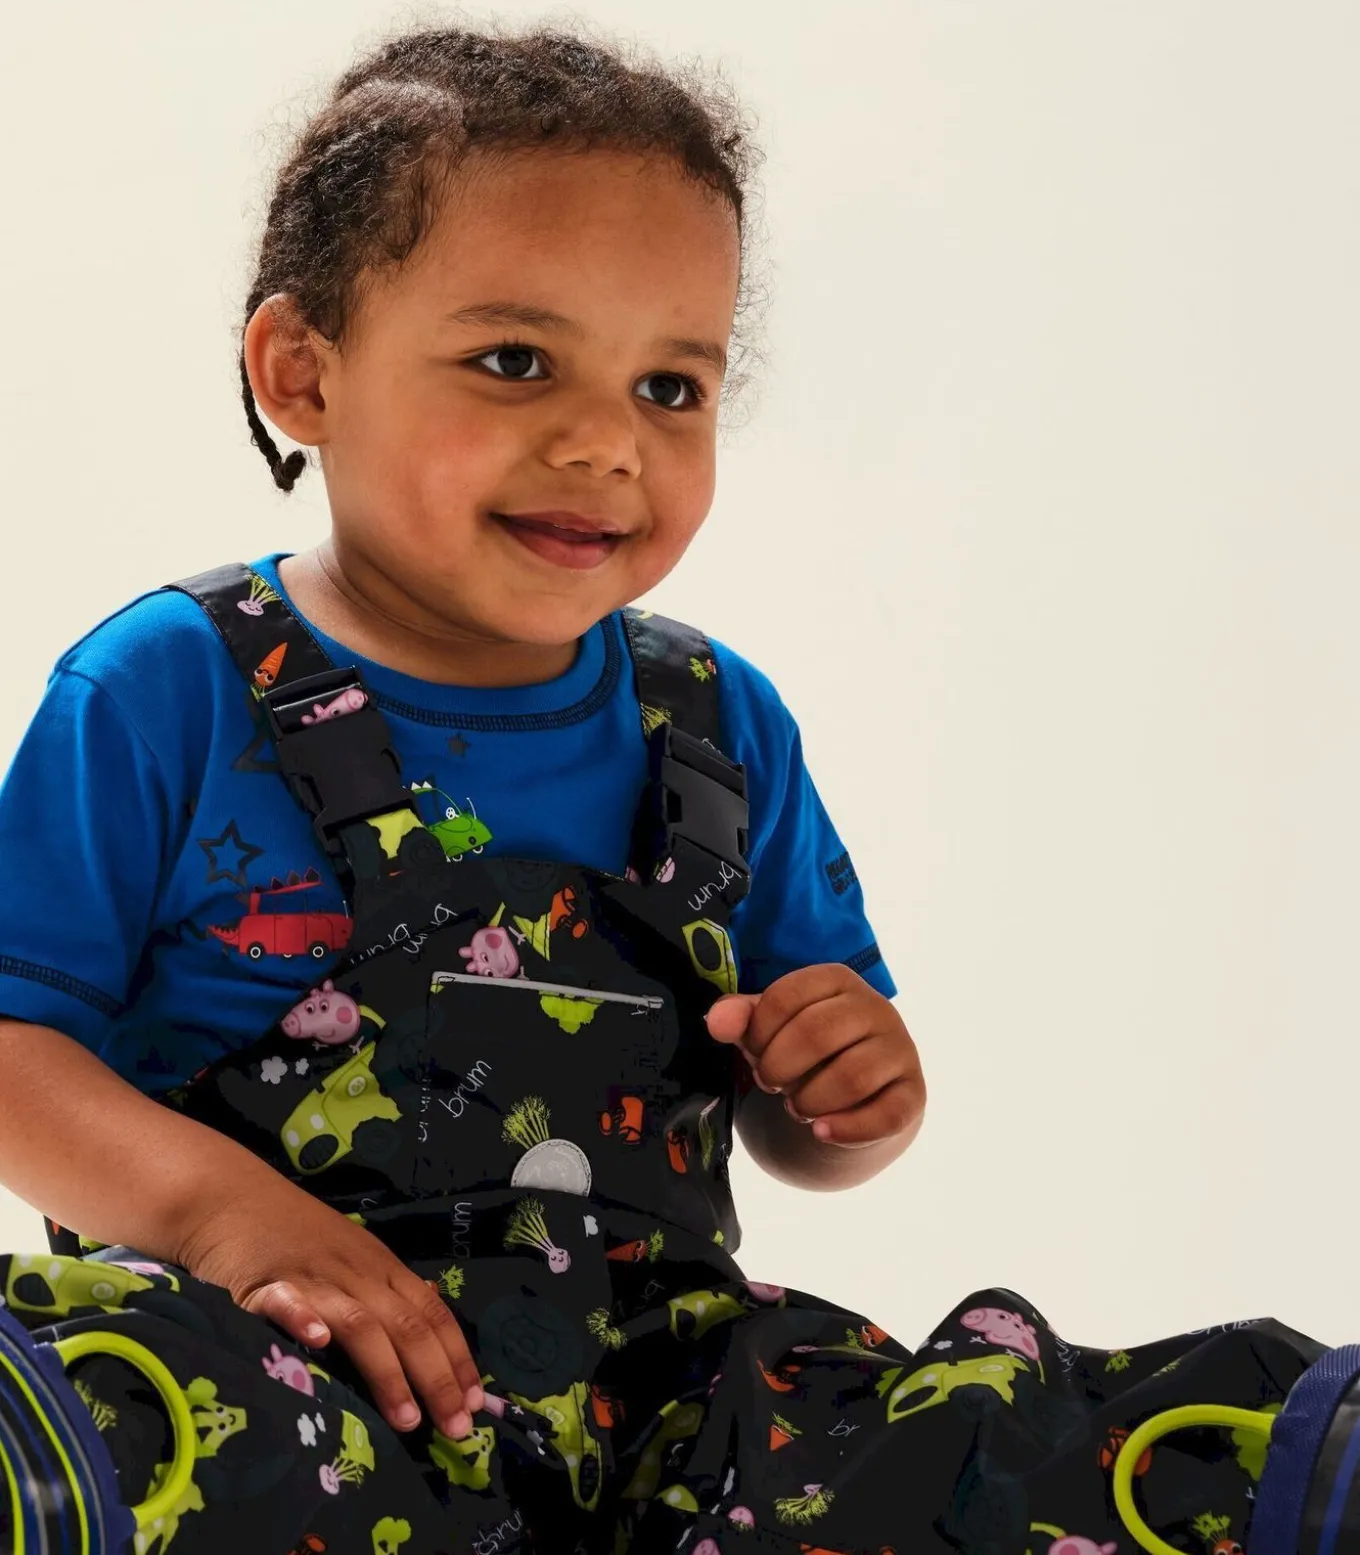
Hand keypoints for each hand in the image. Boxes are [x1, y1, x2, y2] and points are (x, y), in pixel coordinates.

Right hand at [175, 1176, 481, 1439]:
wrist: (230, 1196)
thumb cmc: (294, 1234)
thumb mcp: (354, 1255)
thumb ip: (388, 1288)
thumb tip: (435, 1309)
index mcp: (381, 1268)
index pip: (432, 1313)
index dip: (458, 1357)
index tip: (478, 1403)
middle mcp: (357, 1272)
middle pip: (407, 1325)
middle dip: (437, 1378)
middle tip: (458, 1428)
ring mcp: (313, 1277)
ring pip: (361, 1323)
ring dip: (388, 1371)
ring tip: (406, 1419)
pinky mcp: (264, 1283)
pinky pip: (286, 1302)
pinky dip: (304, 1320)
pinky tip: (318, 1342)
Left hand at [706, 965, 923, 1147]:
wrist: (857, 1096)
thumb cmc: (808, 1053)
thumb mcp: (771, 1031)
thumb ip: (742, 1020)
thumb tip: (716, 1021)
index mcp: (837, 980)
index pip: (786, 997)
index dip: (758, 1034)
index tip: (753, 1054)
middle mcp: (875, 1007)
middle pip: (817, 1033)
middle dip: (780, 1068)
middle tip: (771, 1085)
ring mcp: (900, 1049)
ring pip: (852, 1076)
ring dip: (810, 1101)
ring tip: (797, 1107)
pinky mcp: (913, 1093)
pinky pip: (886, 1115)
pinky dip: (847, 1129)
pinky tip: (821, 1132)